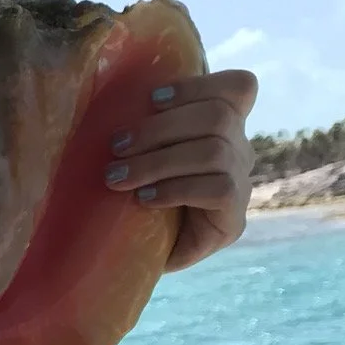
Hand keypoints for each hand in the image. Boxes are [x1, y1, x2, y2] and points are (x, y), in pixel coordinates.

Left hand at [102, 68, 257, 270]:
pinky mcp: (234, 220)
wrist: (141, 257)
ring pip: (214, 152)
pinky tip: (145, 199)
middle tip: (116, 146)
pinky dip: (175, 190)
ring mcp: (241, 185)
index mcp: (224, 127)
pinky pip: (217, 188)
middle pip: (218, 116)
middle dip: (160, 128)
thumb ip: (142, 124)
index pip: (239, 88)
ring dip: (158, 162)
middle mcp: (239, 151)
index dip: (200, 86)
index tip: (152, 99)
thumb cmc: (135, 196)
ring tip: (118, 177)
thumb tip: (102, 90)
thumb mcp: (140, 153)